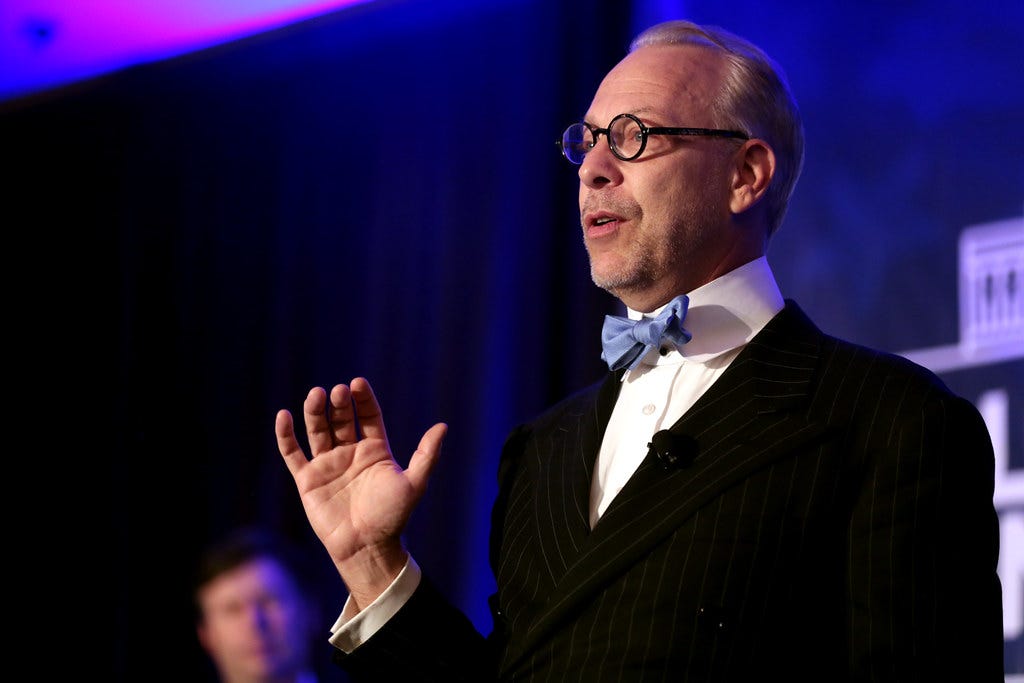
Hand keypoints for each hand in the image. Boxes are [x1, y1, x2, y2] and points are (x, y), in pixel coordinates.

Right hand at [275, 377, 446, 608]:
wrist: (367, 547)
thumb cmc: (392, 517)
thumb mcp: (414, 483)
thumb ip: (426, 455)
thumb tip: (443, 426)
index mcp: (375, 450)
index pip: (368, 416)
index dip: (363, 399)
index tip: (358, 383)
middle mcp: (350, 453)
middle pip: (341, 420)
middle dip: (339, 404)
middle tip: (338, 391)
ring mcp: (328, 465)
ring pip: (317, 431)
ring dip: (315, 412)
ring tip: (315, 394)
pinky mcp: (307, 479)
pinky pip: (293, 454)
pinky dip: (286, 435)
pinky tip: (284, 416)